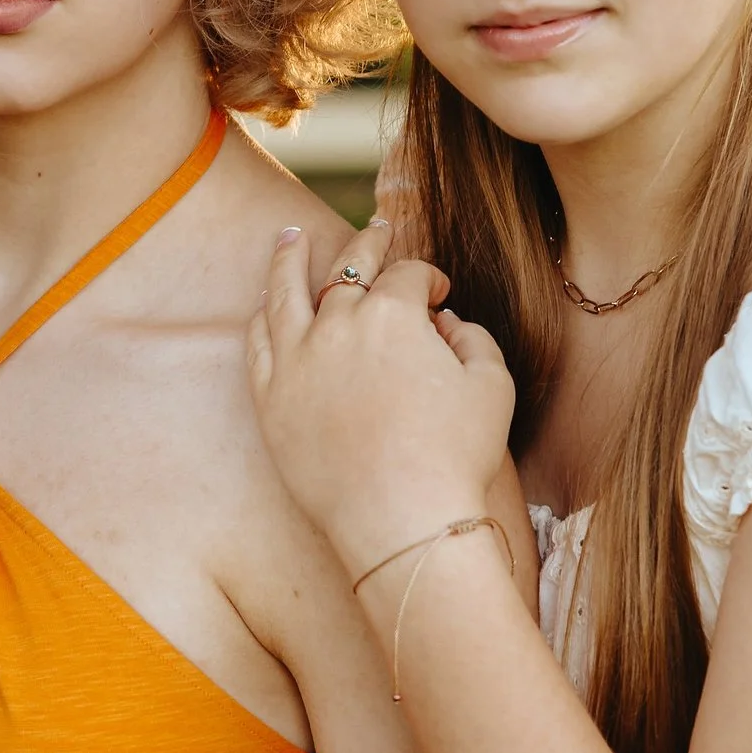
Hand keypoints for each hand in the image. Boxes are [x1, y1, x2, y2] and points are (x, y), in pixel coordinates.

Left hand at [247, 220, 515, 580]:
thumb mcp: (493, 386)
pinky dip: (263, 315)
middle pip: (349, 269)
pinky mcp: (270, 397)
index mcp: (393, 314)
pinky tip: (265, 304)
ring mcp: (297, 358)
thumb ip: (473, 338)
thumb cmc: (455, 457)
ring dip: (290, 257)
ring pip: (286, 291)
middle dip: (368, 245)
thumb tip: (444, 323)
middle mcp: (338, 324)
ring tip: (291, 236)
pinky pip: (259, 342)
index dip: (428, 280)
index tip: (437, 295)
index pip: (408, 277)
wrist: (402, 521)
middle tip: (376, 231)